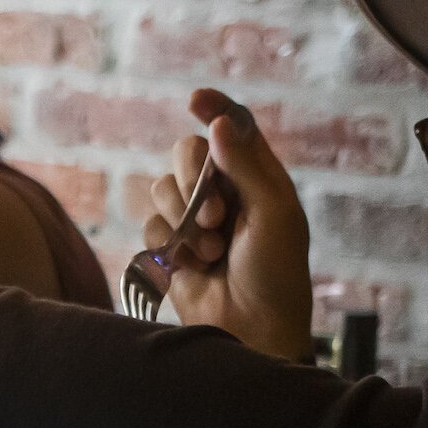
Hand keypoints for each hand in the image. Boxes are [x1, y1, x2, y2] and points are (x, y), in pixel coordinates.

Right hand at [144, 88, 313, 359]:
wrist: (252, 328)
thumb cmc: (276, 273)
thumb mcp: (273, 213)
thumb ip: (245, 166)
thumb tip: (218, 122)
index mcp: (258, 176)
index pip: (233, 127)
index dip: (214, 107)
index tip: (195, 99)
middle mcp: (224, 191)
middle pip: (186, 153)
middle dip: (192, 181)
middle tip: (216, 216)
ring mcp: (194, 219)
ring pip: (161, 190)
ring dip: (183, 222)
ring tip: (210, 252)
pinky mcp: (171, 248)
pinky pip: (151, 226)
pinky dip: (169, 245)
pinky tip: (192, 267)